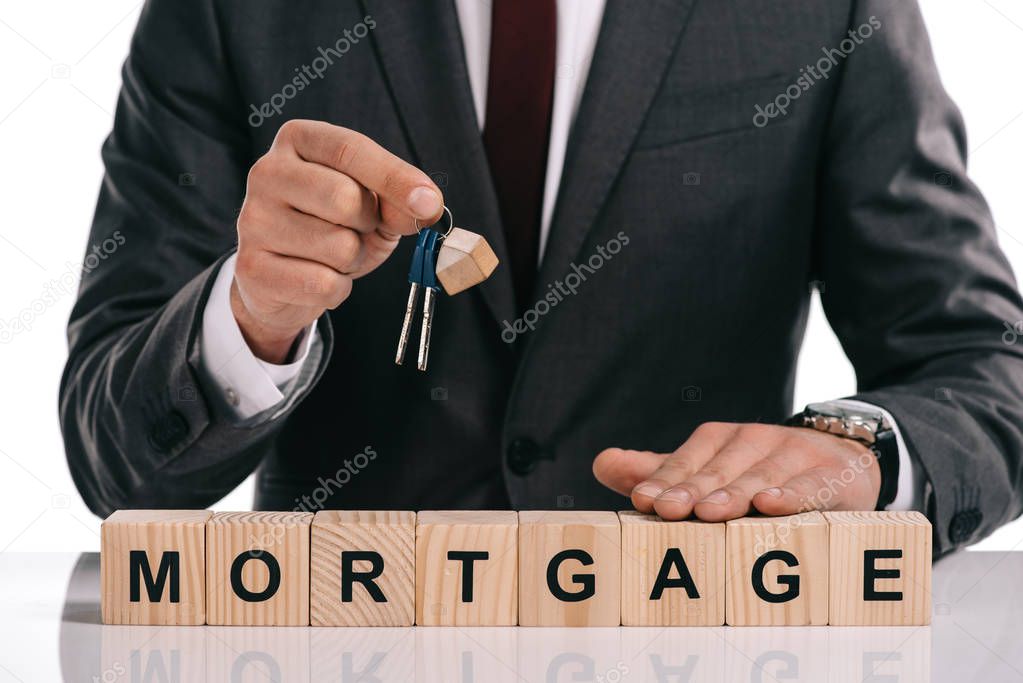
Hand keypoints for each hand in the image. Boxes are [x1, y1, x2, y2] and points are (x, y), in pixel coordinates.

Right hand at [233, 119, 443, 361]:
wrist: (283, 278)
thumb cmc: (334, 228)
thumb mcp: (374, 206)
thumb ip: (399, 199)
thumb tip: (427, 205)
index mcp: (298, 140)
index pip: (350, 149)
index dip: (395, 178)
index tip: (430, 203)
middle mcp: (267, 172)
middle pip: (345, 198)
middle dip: (368, 225)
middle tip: (358, 231)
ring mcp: (254, 219)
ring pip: (338, 246)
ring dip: (352, 260)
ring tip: (333, 256)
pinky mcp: (251, 267)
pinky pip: (322, 283)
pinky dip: (336, 289)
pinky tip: (317, 279)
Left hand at [592, 422, 880, 520]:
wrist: (841, 460)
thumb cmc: (760, 473)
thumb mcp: (711, 470)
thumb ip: (659, 472)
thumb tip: (602, 463)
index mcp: (719, 439)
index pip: (685, 461)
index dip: (664, 481)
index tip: (641, 501)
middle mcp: (753, 440)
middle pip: (717, 470)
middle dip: (691, 490)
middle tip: (668, 510)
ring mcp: (793, 454)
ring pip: (759, 477)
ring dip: (734, 494)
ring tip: (710, 512)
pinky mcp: (830, 473)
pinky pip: (809, 486)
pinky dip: (792, 495)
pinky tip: (771, 504)